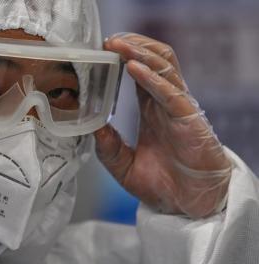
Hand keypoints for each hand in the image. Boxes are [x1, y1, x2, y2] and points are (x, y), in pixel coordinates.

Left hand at [96, 33, 231, 218]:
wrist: (188, 206)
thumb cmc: (161, 185)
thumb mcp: (123, 165)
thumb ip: (108, 146)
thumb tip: (91, 126)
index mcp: (151, 110)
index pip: (139, 73)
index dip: (124, 58)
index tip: (103, 50)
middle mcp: (165, 104)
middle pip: (154, 61)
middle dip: (133, 46)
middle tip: (108, 40)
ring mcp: (178, 110)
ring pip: (164, 68)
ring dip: (141, 53)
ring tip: (118, 45)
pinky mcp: (189, 120)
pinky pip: (171, 92)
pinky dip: (152, 78)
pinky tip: (134, 68)